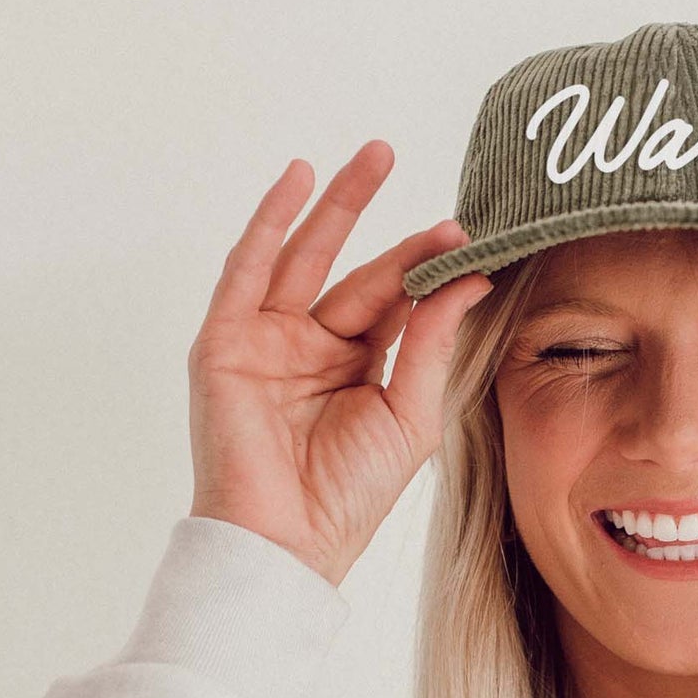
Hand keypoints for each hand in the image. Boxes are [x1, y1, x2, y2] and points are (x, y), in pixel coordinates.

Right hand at [186, 143, 499, 587]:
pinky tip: (296, 180)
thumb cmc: (349, 496)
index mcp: (358, 369)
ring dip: (335, 204)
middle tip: (424, 177)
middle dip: (391, 228)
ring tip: (375, 157)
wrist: (287, 540)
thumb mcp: (409, 412)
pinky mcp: (226, 342)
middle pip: (357, 272)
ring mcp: (266, 342)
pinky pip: (248, 270)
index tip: (469, 238)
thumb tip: (470, 278)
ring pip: (305, 257)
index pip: (397, 303)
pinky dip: (269, 222)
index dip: (428, 268)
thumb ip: (433, 342)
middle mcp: (312, 349)